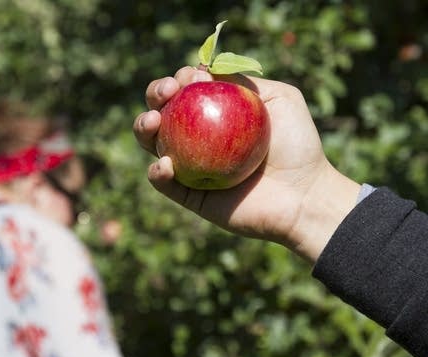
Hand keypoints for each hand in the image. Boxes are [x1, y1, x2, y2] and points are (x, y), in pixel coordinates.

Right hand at [133, 67, 359, 261]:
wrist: (303, 196)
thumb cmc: (298, 146)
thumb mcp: (280, 99)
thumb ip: (243, 81)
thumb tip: (205, 69)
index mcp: (216, 113)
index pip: (188, 90)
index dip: (181, 78)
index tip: (191, 77)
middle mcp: (199, 138)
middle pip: (164, 111)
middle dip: (155, 95)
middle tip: (165, 93)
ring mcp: (191, 166)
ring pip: (154, 144)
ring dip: (144, 128)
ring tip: (152, 122)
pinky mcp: (189, 195)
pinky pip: (163, 183)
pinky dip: (157, 173)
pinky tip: (166, 164)